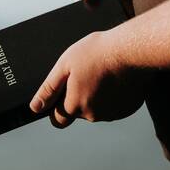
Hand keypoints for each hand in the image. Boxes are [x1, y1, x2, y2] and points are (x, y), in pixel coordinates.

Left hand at [28, 29, 149, 128]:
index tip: (63, 92)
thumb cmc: (97, 52)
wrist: (133, 49)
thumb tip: (36, 107)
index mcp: (75, 106)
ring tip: (102, 73)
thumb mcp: (65, 64)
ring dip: (97, 97)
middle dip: (78, 97)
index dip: (57, 107)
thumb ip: (49, 89)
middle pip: (79, 113)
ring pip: (97, 109)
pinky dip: (113, 96)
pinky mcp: (128, 109)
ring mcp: (113, 113)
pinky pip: (115, 106)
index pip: (58, 120)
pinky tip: (115, 78)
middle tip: (86, 73)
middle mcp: (94, 115)